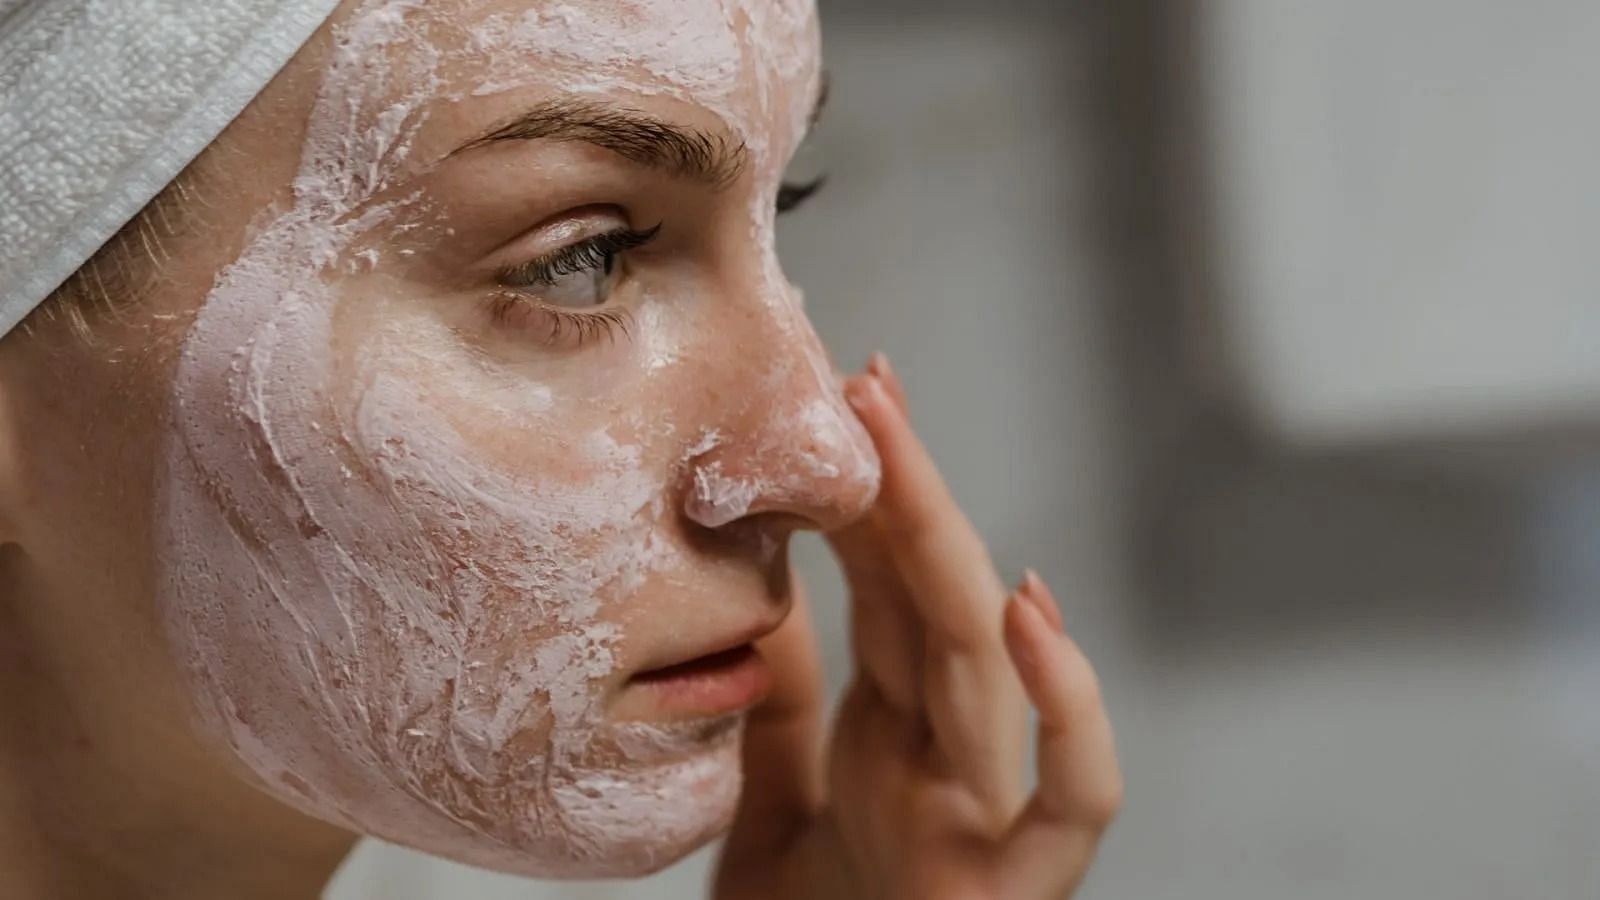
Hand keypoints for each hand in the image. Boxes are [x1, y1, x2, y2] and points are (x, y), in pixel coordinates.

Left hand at [715, 354, 1121, 898]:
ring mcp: (985, 816)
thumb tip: (762, 585)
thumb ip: (781, 703)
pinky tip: (1027, 615)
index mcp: (895, 729)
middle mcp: (948, 757)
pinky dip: (1069, 711)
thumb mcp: (769, 800)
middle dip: (906, 490)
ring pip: (985, 669)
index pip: (889, 586)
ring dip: (948, 552)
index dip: (873, 492)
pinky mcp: (1012, 890)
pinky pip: (1072, 805)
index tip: (844, 396)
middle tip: (864, 385)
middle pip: (934, 602)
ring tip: (898, 451)